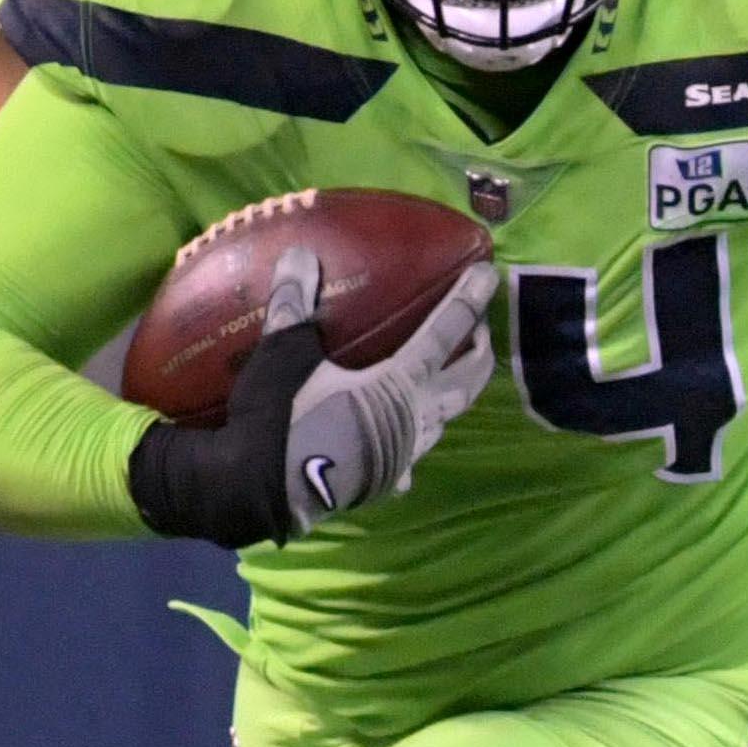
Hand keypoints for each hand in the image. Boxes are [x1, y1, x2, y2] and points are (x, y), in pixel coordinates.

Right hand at [278, 248, 497, 531]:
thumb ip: (295, 303)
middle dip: (480, 353)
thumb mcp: (283, 354)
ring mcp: (402, 457)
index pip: (445, 333)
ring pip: (443, 421)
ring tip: (444, 376)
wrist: (259, 491)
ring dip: (451, 396)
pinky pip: (409, 461)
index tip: (489, 275)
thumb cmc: (280, 418)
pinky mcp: (382, 482)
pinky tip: (401, 443)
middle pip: (466, 382)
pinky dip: (411, 444)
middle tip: (479, 330)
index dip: (468, 301)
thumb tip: (299, 255)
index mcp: (399, 384)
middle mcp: (414, 420)